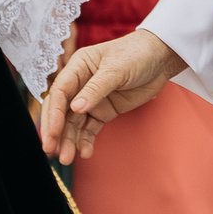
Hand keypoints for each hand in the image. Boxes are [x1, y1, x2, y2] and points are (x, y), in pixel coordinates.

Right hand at [37, 30, 185, 164]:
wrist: (160, 59)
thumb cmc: (137, 54)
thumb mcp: (116, 69)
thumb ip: (96, 89)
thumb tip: (75, 108)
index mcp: (78, 67)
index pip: (60, 92)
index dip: (54, 112)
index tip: (54, 131)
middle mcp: (80, 84)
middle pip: (62, 110)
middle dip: (56, 131)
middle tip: (51, 150)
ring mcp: (92, 99)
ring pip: (75, 123)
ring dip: (70, 140)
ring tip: (67, 158)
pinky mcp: (104, 110)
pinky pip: (91, 128)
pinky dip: (87, 140)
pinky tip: (86, 152)